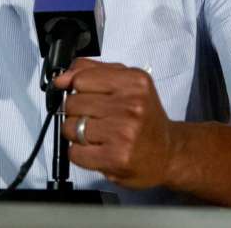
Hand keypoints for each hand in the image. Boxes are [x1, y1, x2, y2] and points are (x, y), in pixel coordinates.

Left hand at [53, 58, 175, 188]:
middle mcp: (131, 105)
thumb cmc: (146, 118)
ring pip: (70, 127)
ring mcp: (123, 132)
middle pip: (73, 103)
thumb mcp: (128, 84)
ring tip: (96, 134)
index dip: (77, 89)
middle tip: (95, 119)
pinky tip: (96, 149)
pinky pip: (75, 152)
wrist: (169, 152)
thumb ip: (93, 72)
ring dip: (76, 133)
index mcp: (134, 81)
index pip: (81, 78)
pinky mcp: (116, 158)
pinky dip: (79, 153)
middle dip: (76, 112)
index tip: (85, 96)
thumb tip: (61, 78)